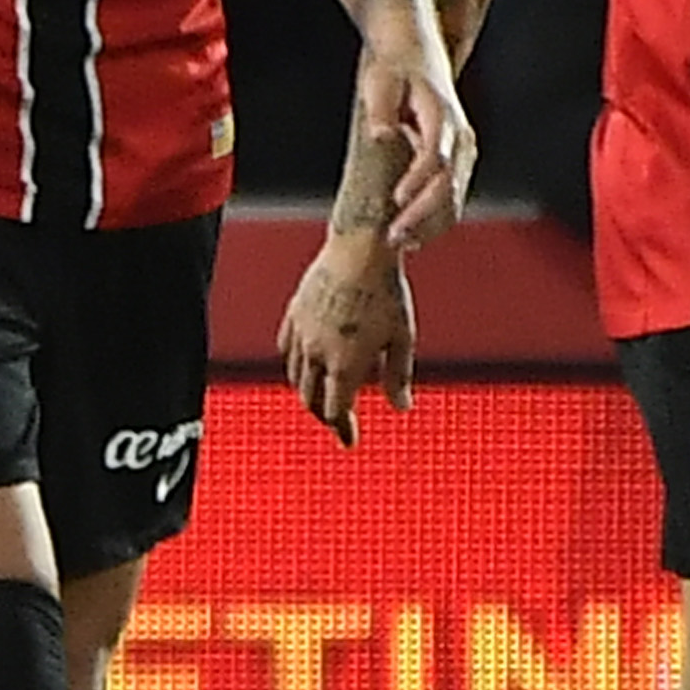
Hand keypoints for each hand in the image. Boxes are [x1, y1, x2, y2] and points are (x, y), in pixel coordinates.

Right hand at [276, 226, 418, 441]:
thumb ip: (398, 376)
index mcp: (345, 363)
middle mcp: (318, 351)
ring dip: (308, 391)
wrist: (360, 248)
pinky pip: (286, 349)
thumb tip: (402, 407)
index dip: (343, 428)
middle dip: (323, 415)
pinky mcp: (294, 313)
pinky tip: (306, 365)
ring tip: (322, 396)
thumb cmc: (387, 291)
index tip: (349, 440)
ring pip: (295, 375)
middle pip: (310, 398)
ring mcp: (302, 332)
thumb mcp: (402, 337)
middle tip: (338, 422)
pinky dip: (295, 364)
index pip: (335, 409)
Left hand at [353, 22, 476, 247]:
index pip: (436, 156)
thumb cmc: (393, 68)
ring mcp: (463, 150)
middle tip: (394, 237)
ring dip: (431, 224)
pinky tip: (414, 239)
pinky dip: (436, 219)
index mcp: (441, 115)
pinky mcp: (459, 161)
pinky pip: (453, 196)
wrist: (417, 54)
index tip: (396, 201)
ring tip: (401, 245)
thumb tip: (382, 134)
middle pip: (449, 183)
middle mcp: (460, 136)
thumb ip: (381, 110)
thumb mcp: (380, 82)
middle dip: (423, 214)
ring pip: (455, 195)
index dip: (417, 181)